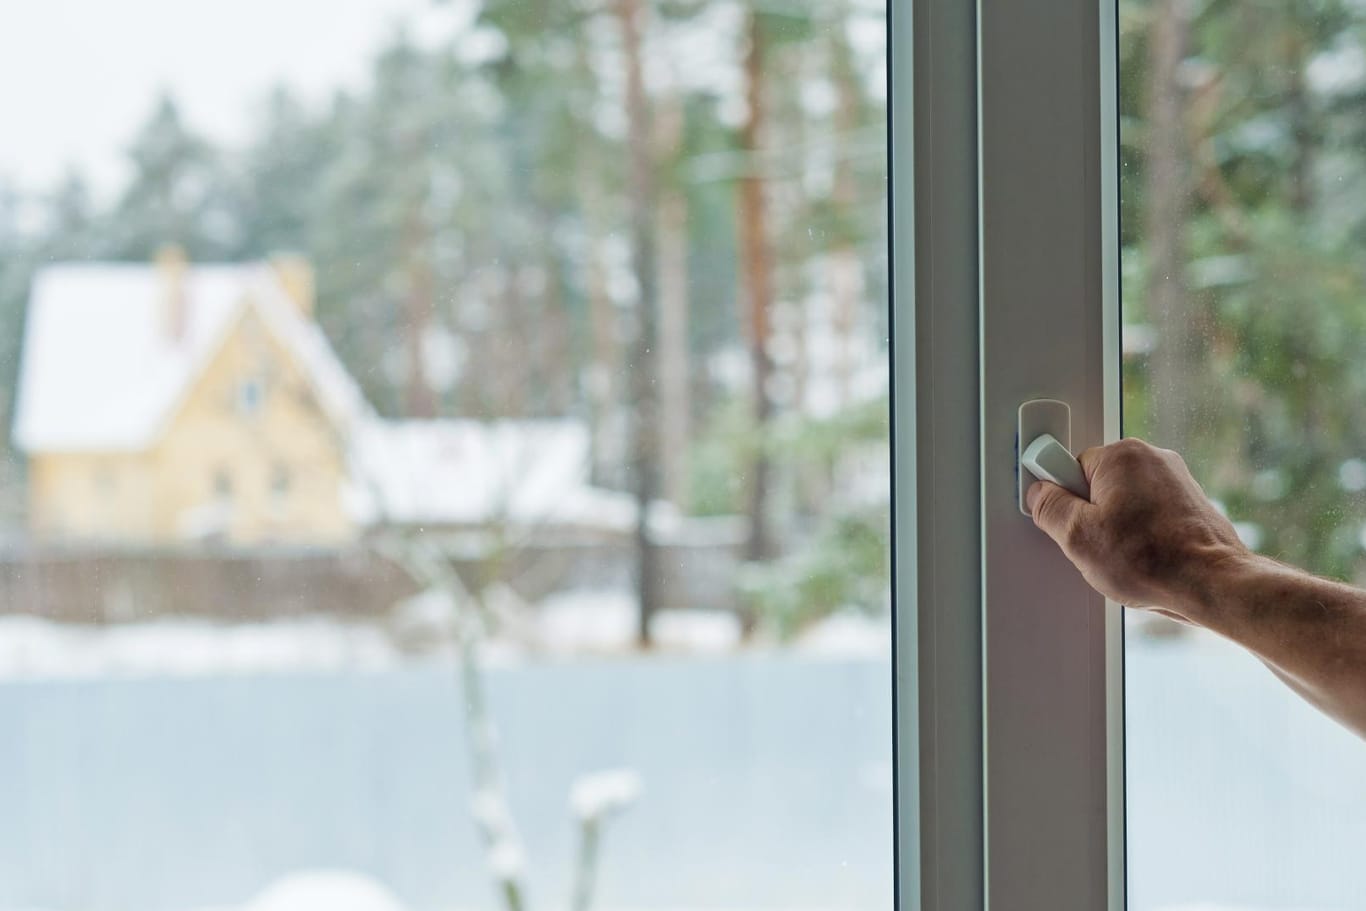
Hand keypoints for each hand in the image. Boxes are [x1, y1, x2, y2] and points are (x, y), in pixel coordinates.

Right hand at [1026, 437, 1249, 621]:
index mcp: (1122, 456)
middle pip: (1096, 485)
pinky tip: (1145, 557)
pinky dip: (1142, 534)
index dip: (1066, 501)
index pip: (1070, 468)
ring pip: (1123, 503)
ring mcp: (1176, 479)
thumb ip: (1049, 507)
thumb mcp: (1077, 537)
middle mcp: (1152, 458)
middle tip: (1099, 545)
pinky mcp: (1190, 502)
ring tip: (1126, 556)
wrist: (1213, 584)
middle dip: (1092, 517)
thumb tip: (1040, 494)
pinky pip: (1148, 514)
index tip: (1071, 521)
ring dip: (1117, 529)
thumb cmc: (1154, 561)